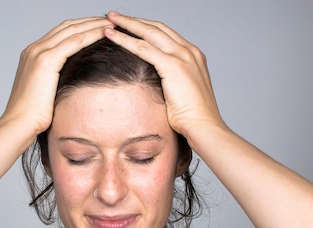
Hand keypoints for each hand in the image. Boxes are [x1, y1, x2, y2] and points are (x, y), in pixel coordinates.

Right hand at [0, 17, 112, 143]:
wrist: (19, 124)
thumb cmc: (33, 117)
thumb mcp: (45, 94)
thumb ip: (55, 82)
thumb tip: (73, 84)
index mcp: (32, 55)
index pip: (61, 33)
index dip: (81, 28)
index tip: (99, 28)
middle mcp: (34, 49)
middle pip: (67, 26)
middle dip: (90, 21)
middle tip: (110, 21)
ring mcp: (39, 52)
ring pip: (72, 30)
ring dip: (94, 25)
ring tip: (113, 24)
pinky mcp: (46, 60)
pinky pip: (74, 41)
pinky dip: (91, 34)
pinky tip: (105, 33)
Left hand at [104, 12, 227, 145]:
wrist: (203, 126)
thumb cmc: (192, 118)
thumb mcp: (181, 93)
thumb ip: (170, 82)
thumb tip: (154, 84)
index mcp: (193, 56)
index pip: (165, 34)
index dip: (146, 28)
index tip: (130, 26)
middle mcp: (189, 51)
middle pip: (157, 27)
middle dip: (134, 20)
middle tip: (115, 15)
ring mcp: (183, 56)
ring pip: (148, 33)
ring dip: (127, 24)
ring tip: (109, 19)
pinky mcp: (173, 65)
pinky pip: (143, 48)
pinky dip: (125, 39)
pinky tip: (112, 35)